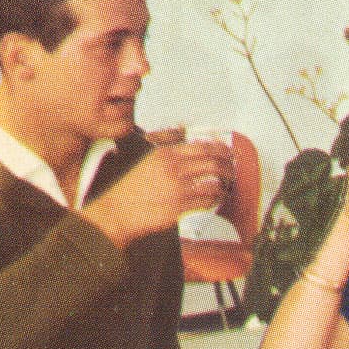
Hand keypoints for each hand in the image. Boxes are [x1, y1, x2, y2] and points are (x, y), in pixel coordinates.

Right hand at [80, 138, 234, 246]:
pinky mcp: (180, 207)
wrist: (116, 211)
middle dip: (228, 167)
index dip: (221, 149)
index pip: (203, 147)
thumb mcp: (145, 160)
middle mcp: (174, 169)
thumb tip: (185, 136)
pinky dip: (215, 199)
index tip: (228, 152)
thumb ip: (166, 148)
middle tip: (232, 170)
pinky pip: (207, 201)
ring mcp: (178, 189)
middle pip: (213, 164)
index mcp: (165, 155)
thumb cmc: (130, 187)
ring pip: (214, 183)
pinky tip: (215, 199)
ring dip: (225, 184)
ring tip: (226, 185)